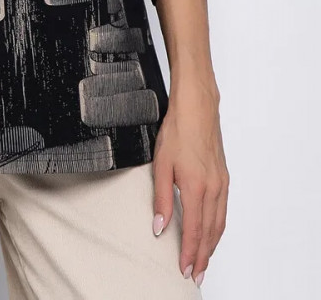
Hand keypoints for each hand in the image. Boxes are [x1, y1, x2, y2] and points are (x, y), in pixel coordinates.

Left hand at [151, 76, 228, 287]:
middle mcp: (214, 188)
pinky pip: (223, 210)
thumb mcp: (161, 164)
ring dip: (211, 245)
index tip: (184, 269)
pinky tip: (212, 231)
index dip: (189, 253)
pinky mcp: (224, 177)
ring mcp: (221, 183)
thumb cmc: (177, 130)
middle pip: (210, 232)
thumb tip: (159, 227)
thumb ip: (162, 198)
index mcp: (196, 187)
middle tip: (195, 274)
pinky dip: (217, 227)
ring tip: (203, 260)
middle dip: (202, 256)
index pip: (194, 230)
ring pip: (219, 223)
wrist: (197, 108)